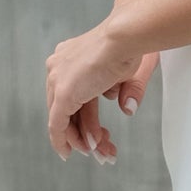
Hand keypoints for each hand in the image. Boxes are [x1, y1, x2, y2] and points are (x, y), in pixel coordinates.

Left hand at [46, 19, 148, 162]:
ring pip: (63, 119)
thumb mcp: (129, 73)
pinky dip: (64, 140)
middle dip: (85, 132)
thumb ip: (126, 91)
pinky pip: (58, 124)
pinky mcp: (63, 94)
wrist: (126, 36)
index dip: (86, 118)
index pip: (74, 95)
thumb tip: (127, 109)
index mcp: (71, 57)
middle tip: (101, 150)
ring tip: (101, 154)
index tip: (98, 134)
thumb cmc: (132, 45)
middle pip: (68, 108)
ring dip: (82, 140)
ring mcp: (58, 80)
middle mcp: (59, 67)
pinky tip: (72, 152)